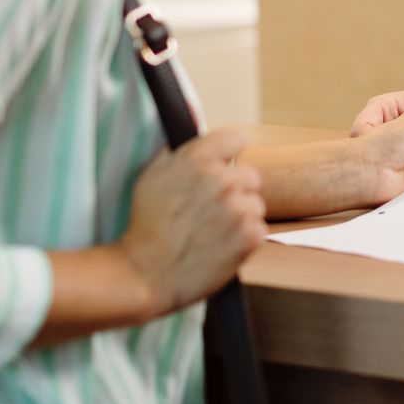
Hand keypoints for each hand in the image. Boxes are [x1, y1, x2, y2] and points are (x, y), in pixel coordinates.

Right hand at [119, 128, 265, 316]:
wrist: (144, 274)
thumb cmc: (146, 226)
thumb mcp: (152, 175)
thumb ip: (178, 151)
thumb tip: (197, 130)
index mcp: (197, 159)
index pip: (236, 138)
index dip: (228, 155)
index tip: (222, 167)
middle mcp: (221, 180)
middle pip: (251, 176)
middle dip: (235, 191)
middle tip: (211, 211)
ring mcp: (238, 209)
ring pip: (255, 205)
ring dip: (240, 217)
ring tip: (212, 232)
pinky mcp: (249, 236)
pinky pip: (259, 230)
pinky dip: (245, 240)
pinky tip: (220, 246)